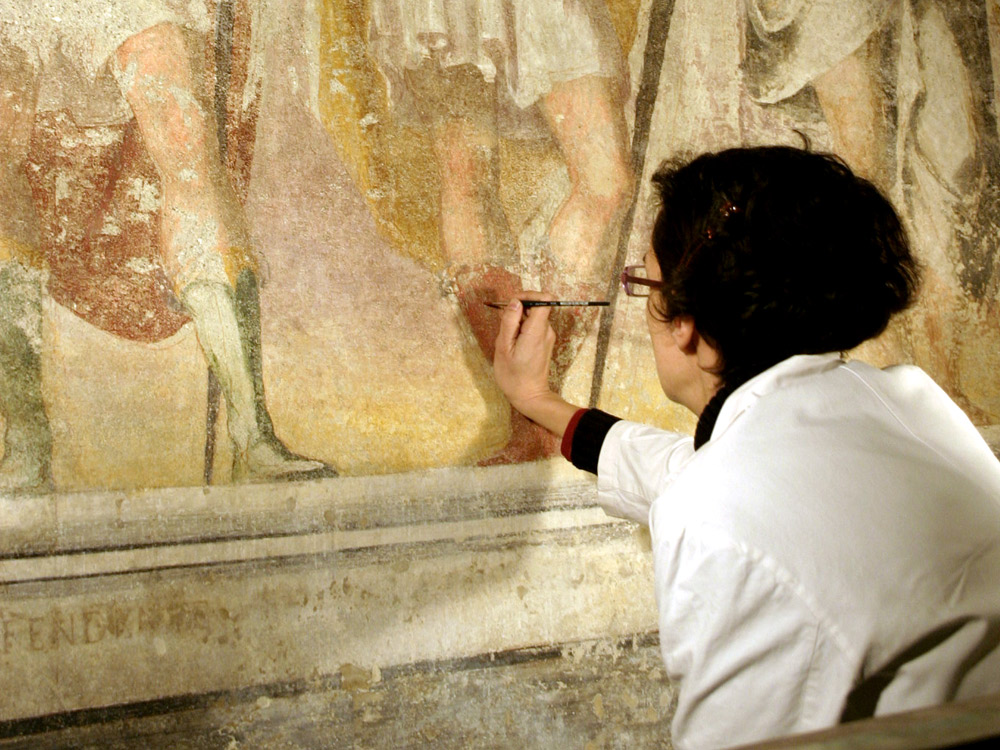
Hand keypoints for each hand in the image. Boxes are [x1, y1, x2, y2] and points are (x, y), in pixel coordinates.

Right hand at [493, 292, 581, 436]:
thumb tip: (515, 302)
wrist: (529, 396)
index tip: (512, 303)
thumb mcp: (503, 347)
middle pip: (537, 306)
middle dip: (519, 310)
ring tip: (508, 338)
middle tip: (504, 324)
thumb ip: (509, 322)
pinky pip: (534, 326)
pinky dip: (522, 329)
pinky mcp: (545, 342)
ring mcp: (547, 337)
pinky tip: (513, 343)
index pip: (544, 299)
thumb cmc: (513, 375)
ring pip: (534, 317)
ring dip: (519, 321)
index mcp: (537, 331)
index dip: (528, 296)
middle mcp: (546, 331)